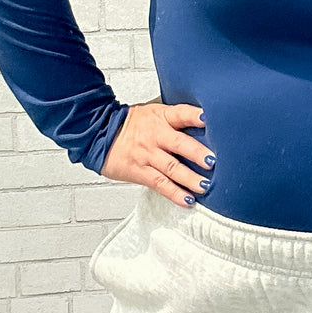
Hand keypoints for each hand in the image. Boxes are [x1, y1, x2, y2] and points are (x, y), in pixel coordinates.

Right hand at [100, 98, 215, 207]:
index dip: (194, 115)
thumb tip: (206, 126)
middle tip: (212, 161)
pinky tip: (187, 199)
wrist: (99, 133)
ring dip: (189, 178)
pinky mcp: (139, 171)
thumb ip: (176, 120)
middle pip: (178, 143)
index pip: (180, 113)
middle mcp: (155, 135)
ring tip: (204, 185)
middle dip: (196, 153)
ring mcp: (147, 154)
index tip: (208, 119)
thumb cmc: (132, 124)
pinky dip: (174, 193)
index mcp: (161, 117)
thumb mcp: (154, 113)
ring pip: (171, 168)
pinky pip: (159, 184)